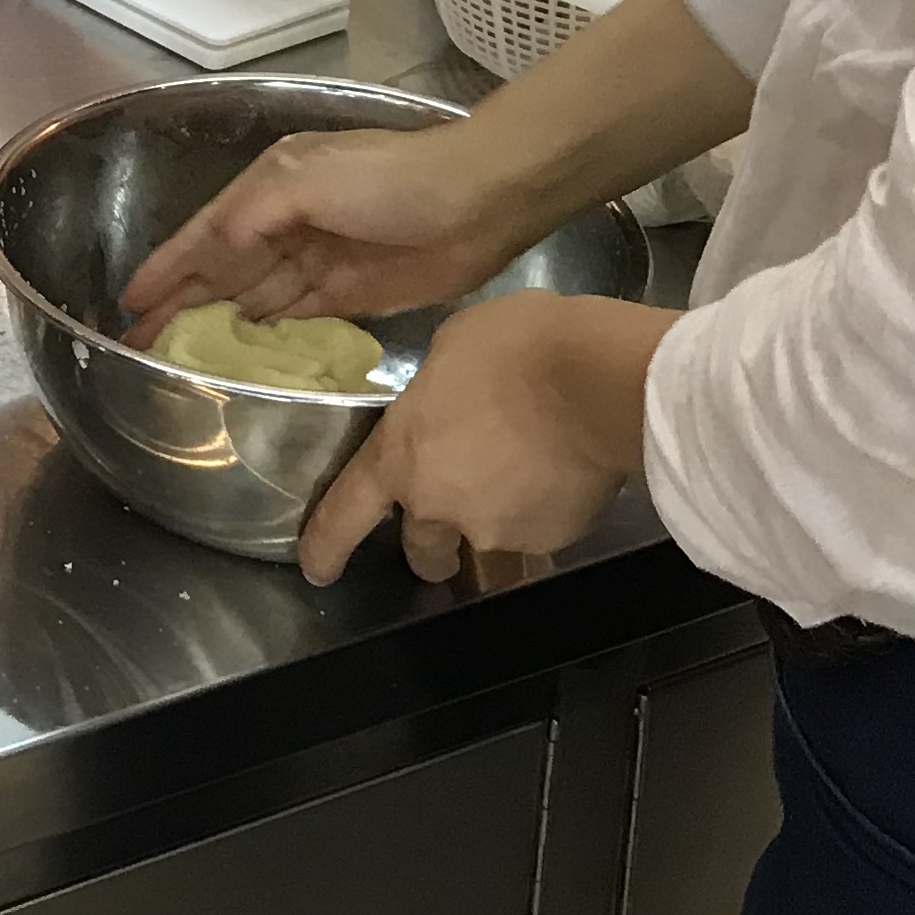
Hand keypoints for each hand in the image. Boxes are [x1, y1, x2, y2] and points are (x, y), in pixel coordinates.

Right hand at [119, 123, 525, 338]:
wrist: (480, 201)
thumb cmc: (392, 181)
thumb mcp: (310, 182)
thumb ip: (252, 218)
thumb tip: (208, 256)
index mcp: (272, 186)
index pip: (205, 234)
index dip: (167, 267)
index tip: (128, 304)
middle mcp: (287, 222)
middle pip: (223, 270)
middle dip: (181, 303)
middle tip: (140, 346)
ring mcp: (319, 260)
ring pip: (253, 298)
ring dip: (217, 324)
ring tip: (176, 359)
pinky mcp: (351, 294)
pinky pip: (294, 320)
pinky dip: (264, 337)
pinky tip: (239, 359)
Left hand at [297, 294, 667, 587]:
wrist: (597, 380)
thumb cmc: (515, 346)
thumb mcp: (450, 349)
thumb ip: (434, 393)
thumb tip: (446, 402)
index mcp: (401, 458)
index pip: (346, 515)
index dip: (326, 546)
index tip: (317, 569)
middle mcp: (439, 508)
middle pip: (422, 553)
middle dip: (432, 546)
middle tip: (453, 518)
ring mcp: (497, 532)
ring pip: (484, 551)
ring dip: (489, 532)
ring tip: (519, 490)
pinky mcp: (550, 539)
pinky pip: (536, 536)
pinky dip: (541, 514)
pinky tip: (560, 476)